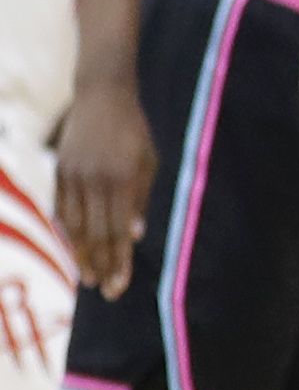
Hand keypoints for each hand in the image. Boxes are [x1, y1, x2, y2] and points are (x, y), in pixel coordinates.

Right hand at [57, 76, 150, 296]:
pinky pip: (61, 211)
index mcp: (123, 179)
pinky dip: (66, 233)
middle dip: (103, 266)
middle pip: (96, 234)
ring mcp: (73, 178)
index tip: (120, 286)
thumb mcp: (148, 160)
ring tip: (90, 279)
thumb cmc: (133, 132)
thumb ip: (140, 198)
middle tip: (107, 292)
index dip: (120, 261)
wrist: (103, 96)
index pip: (118, 231)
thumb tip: (134, 236)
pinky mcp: (59, 173)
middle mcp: (95, 181)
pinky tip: (75, 250)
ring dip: (82, 256)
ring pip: (74, 227)